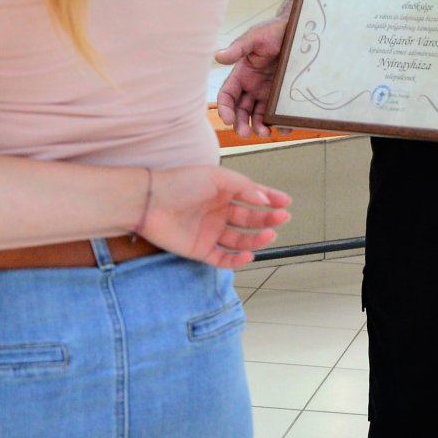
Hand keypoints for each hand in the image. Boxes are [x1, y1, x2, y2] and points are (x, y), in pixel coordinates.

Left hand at [140, 165, 291, 268]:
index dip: (270, 199)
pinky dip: (237, 259)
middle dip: (267, 219)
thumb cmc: (181, 183)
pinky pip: (223, 258)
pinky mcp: (200, 249)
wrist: (150, 201)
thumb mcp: (218, 178)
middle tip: (282, 218)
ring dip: (257, 238)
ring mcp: (210, 231)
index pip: (252, 196)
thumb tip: (266, 200)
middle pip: (249, 219)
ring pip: (240, 239)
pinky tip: (249, 254)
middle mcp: (218, 211)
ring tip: (270, 235)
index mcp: (222, 191)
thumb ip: (244, 188)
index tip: (287, 203)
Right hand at [215, 16, 286, 138]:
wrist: (299, 29)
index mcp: (241, 74)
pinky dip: (280, 123)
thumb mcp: (255, 37)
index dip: (225, 109)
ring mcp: (268, 92)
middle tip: (245, 134)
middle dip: (240, 124)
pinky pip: (279, 113)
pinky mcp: (283, 96)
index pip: (227, 96)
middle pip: (241, 111)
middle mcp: (252, 86)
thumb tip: (217, 56)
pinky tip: (283, 128)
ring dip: (258, 127)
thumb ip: (238, 48)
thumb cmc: (273, 31)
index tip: (228, 120)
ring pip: (258, 116)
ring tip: (265, 134)